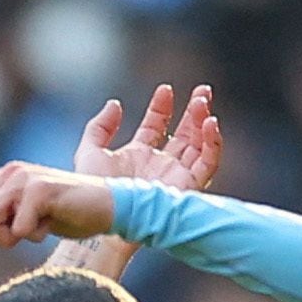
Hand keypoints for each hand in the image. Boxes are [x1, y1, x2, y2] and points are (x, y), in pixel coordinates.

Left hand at [0, 163, 117, 249]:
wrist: (109, 208)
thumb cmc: (68, 216)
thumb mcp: (25, 219)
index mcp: (3, 176)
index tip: (6, 227)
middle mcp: (9, 171)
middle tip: (30, 227)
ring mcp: (24, 177)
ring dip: (15, 236)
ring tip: (42, 222)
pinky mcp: (40, 188)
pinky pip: (19, 229)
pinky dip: (37, 235)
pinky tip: (56, 220)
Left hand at [73, 83, 221, 193]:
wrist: (106, 212)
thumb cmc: (94, 189)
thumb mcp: (89, 151)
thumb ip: (100, 127)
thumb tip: (116, 104)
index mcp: (138, 156)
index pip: (156, 126)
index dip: (161, 107)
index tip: (165, 90)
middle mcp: (159, 166)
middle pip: (183, 133)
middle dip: (193, 111)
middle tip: (202, 91)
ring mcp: (174, 176)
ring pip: (198, 145)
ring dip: (203, 122)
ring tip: (202, 102)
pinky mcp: (187, 187)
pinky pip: (207, 163)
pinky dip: (212, 143)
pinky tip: (209, 123)